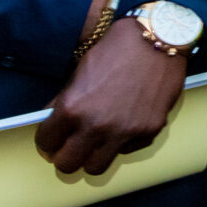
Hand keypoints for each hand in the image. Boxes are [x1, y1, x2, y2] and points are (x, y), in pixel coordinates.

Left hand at [36, 17, 184, 176]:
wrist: (159, 38)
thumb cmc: (118, 48)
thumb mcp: (80, 71)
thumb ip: (65, 101)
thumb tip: (55, 122)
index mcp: (73, 108)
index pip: (46, 143)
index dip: (47, 140)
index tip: (53, 137)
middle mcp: (96, 125)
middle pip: (67, 164)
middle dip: (64, 155)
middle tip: (70, 145)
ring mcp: (124, 132)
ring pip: (96, 167)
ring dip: (91, 156)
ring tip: (95, 143)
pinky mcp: (148, 131)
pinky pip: (126, 150)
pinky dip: (121, 143)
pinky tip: (123, 125)